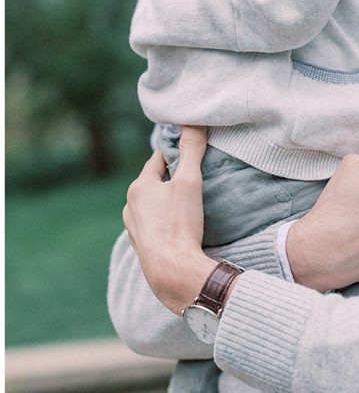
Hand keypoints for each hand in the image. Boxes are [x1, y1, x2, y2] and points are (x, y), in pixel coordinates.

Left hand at [123, 126, 216, 313]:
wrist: (172, 271)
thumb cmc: (180, 224)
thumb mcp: (190, 181)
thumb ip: (191, 150)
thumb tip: (194, 121)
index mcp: (139, 187)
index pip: (158, 159)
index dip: (175, 153)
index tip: (191, 152)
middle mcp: (130, 206)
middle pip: (154, 183)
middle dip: (172, 179)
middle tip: (194, 178)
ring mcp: (134, 228)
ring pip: (152, 206)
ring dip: (166, 202)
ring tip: (188, 204)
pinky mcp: (142, 246)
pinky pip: (153, 225)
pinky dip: (165, 222)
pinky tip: (179, 227)